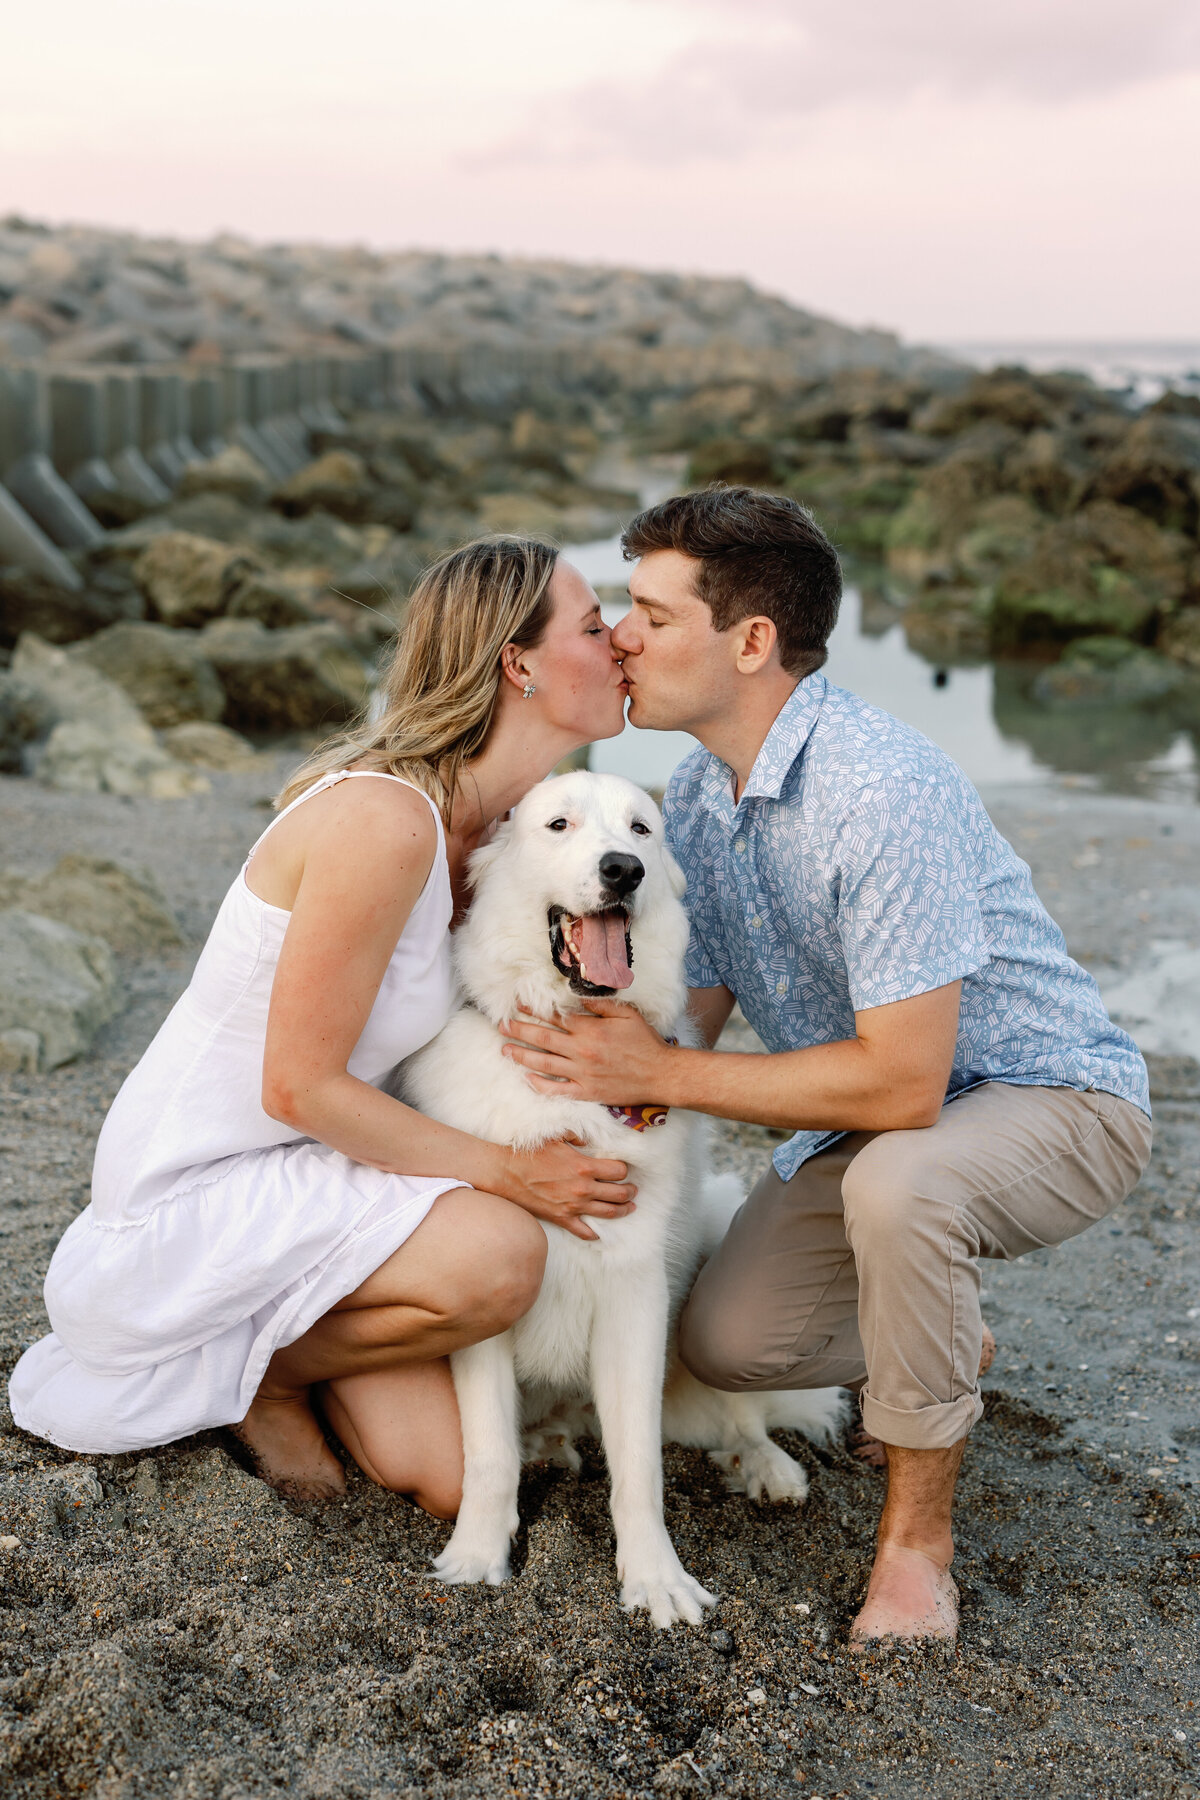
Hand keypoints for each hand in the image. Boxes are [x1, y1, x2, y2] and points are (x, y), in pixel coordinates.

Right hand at [499, 1134, 636, 1241]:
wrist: (506, 1173)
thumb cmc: (530, 1153)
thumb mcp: (557, 1136)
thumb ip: (577, 1137)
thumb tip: (588, 1142)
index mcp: (585, 1167)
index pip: (619, 1171)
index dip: (624, 1169)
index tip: (623, 1169)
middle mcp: (583, 1189)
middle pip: (619, 1193)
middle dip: (630, 1191)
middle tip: (633, 1190)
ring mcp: (574, 1206)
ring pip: (609, 1213)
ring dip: (622, 1210)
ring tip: (629, 1207)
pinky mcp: (562, 1218)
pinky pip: (584, 1232)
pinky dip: (594, 1233)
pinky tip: (600, 1232)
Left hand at [501, 999, 676, 1104]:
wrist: (660, 1074)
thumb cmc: (645, 1042)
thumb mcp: (626, 1015)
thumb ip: (599, 1005)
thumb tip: (576, 997)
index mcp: (590, 1030)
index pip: (555, 1017)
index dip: (534, 1010)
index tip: (518, 1004)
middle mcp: (582, 1051)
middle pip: (543, 1039)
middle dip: (519, 1030)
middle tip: (502, 1025)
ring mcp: (582, 1074)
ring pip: (544, 1064)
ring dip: (522, 1056)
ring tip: (505, 1049)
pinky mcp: (586, 1092)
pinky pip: (557, 1090)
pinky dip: (540, 1086)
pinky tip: (527, 1079)